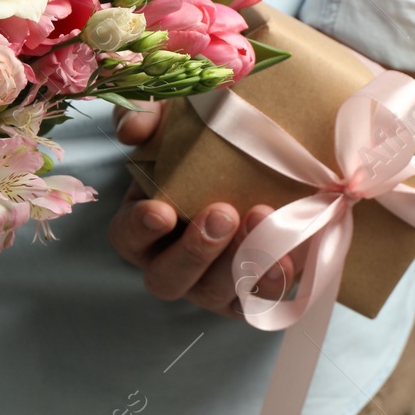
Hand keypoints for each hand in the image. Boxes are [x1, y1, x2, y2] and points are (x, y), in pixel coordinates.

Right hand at [108, 101, 295, 315]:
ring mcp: (212, 283)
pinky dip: (272, 280)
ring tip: (262, 219)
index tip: (161, 210)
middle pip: (167, 278)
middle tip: (222, 214)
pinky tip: (288, 254)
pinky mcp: (252, 291)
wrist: (271, 157)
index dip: (140, 229)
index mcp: (145, 224)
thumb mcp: (177, 115)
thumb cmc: (209, 139)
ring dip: (238, 262)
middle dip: (194, 251)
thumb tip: (132, 131)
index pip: (126, 236)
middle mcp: (172, 263)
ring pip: (214, 293)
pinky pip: (259, 300)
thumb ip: (149, 114)